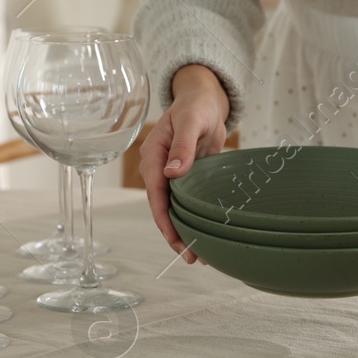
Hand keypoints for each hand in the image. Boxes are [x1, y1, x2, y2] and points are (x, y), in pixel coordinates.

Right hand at [142, 64, 230, 261]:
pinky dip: (191, 218)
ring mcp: (170, 174)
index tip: (175, 240)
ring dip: (182, 229)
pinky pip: (184, 202)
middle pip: (161, 208)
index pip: (155, 195)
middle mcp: (157, 169)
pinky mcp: (184, 177)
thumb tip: (171, 173)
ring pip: (172, 208)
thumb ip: (183, 146)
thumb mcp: (191, 121)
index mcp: (152, 156)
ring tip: (197, 254)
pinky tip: (203, 232)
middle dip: (173, 233)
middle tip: (190, 257)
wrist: (204, 100)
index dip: (164, 220)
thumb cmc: (196, 106)